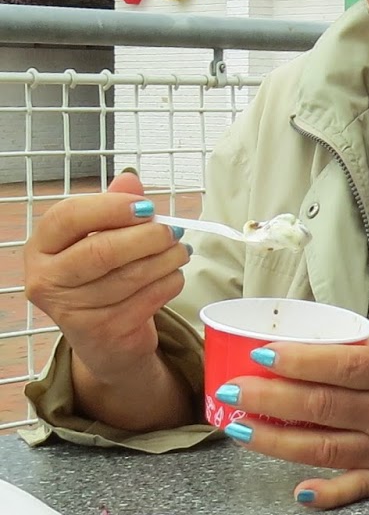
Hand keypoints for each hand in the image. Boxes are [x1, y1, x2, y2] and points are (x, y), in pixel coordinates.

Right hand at [22, 171, 189, 380]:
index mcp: (41, 247)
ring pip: (130, 275)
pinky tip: (173, 275)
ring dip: (167, 258)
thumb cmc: (102, 278)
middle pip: (101, 250)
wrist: (106, 337)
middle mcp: (46, 279)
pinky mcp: (102, 331)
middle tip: (172, 231)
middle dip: (147, 237)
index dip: (112, 207)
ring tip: (180, 251)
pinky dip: (170, 281)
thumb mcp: (100, 238)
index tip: (146, 207)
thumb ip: (113, 207)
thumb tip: (130, 178)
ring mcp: (72, 310)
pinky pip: (148, 297)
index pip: (68, 217)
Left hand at [216, 332, 368, 508]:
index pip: (339, 364)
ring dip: (277, 440)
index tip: (261, 354)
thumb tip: (307, 342)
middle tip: (230, 391)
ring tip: (240, 429)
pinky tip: (298, 492)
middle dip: (270, 399)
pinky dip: (327, 494)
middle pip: (321, 406)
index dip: (298, 361)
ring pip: (324, 447)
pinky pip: (356, 488)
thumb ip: (363, 348)